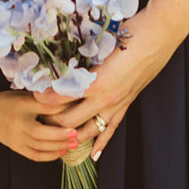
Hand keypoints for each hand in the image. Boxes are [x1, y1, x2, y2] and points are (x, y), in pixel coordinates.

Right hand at [0, 91, 80, 163]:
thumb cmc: (11, 101)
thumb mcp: (26, 95)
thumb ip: (44, 99)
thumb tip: (68, 100)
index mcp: (22, 104)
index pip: (45, 107)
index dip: (62, 109)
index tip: (77, 109)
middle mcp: (18, 122)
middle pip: (41, 132)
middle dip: (60, 135)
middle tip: (76, 134)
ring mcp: (16, 137)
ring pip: (39, 146)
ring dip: (58, 146)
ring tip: (73, 144)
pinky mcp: (16, 148)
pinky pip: (35, 155)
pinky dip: (49, 156)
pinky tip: (60, 152)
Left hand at [41, 5, 172, 159]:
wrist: (156, 36)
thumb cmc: (128, 34)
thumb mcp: (100, 44)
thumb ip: (80, 56)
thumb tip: (60, 58)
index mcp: (94, 82)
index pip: (60, 99)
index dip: (43, 98)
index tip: (31, 93)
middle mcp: (103, 99)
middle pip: (69, 120)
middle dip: (51, 121)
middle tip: (38, 116)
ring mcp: (115, 105)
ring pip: (88, 130)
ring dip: (71, 135)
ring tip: (55, 136)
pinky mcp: (125, 106)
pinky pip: (111, 130)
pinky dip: (100, 143)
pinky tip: (93, 154)